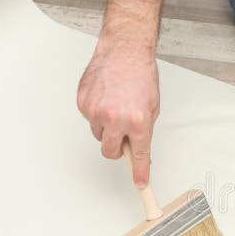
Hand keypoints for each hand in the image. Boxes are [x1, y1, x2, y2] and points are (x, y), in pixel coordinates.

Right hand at [77, 40, 159, 187]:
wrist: (124, 51)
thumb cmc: (141, 75)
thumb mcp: (152, 107)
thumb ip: (144, 130)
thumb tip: (137, 149)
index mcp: (137, 121)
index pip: (137, 155)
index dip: (139, 172)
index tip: (140, 184)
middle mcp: (115, 118)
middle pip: (110, 152)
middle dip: (117, 149)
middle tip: (123, 138)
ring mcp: (96, 111)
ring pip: (99, 134)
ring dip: (107, 127)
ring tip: (116, 106)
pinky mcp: (82, 102)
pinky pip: (89, 118)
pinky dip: (97, 112)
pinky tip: (106, 97)